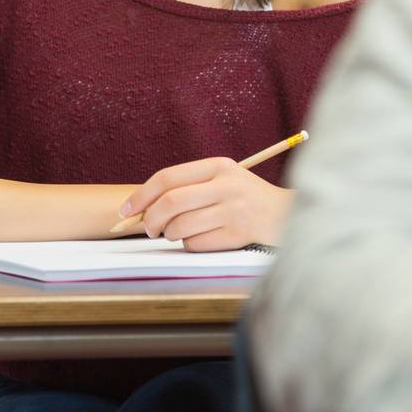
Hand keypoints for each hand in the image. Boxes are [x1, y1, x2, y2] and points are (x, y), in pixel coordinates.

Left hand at [122, 157, 294, 250]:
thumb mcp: (222, 179)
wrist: (287, 214)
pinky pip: (196, 244)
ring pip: (180, 227)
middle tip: (147, 228)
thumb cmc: (245, 198)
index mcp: (218, 166)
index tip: (125, 211)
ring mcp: (233, 210)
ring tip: (178, 232)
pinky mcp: (238, 234)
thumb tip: (142, 207)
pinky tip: (205, 238)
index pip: (168, 178)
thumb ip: (188, 187)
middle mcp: (226, 185)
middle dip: (150, 219)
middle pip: (170, 203)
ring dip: (170, 235)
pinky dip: (191, 245)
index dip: (141, 195)